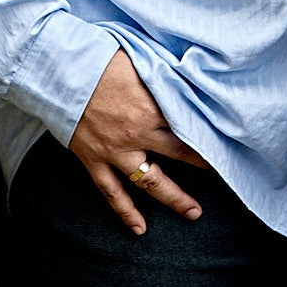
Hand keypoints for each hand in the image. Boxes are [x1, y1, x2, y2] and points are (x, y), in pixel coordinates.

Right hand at [67, 50, 210, 233]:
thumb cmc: (100, 59)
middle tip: (224, 177)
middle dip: (204, 167)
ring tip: (193, 213)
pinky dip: (125, 212)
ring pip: (150, 182)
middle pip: (180, 155)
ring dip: (173, 198)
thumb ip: (164, 77)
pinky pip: (112, 192)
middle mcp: (138, 133)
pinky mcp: (93, 160)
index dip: (210, 134)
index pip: (190, 125)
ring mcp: (114, 151)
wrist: (59, 69)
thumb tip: (187, 79)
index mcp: (152, 107)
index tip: (228, 142)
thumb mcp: (141, 62)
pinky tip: (139, 228)